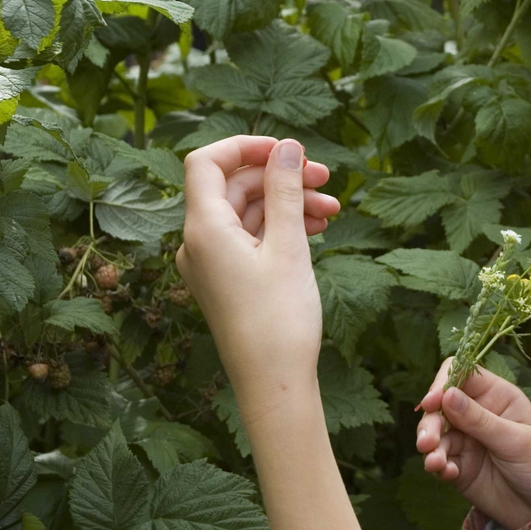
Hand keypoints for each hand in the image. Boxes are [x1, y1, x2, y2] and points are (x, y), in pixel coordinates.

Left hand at [177, 136, 339, 407]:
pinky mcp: (228, 279)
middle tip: (326, 179)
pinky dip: (281, 227)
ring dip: (287, 202)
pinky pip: (251, 237)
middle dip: (280, 177)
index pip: (207, 162)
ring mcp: (212, 262)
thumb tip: (287, 148)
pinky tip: (316, 230)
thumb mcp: (289, 246)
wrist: (274, 383)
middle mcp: (198, 242)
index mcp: (203, 228)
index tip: (288, 150)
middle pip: (233, 186)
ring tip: (332, 211)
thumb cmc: (279, 318)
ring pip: (248, 212)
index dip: (246, 146)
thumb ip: (285, 191)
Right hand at [416, 359, 530, 529]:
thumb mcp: (515, 440)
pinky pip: (439, 460)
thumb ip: (479, 420)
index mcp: (496, 396)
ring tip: (435, 463)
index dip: (442, 384)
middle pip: (440, 405)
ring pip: (436, 434)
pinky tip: (447, 473)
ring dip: (430, 446)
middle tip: (428, 442)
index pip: (461, 376)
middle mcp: (477, 414)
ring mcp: (467, 440)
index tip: (431, 402)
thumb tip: (446, 395)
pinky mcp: (459, 466)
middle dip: (431, 422)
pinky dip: (438, 465)